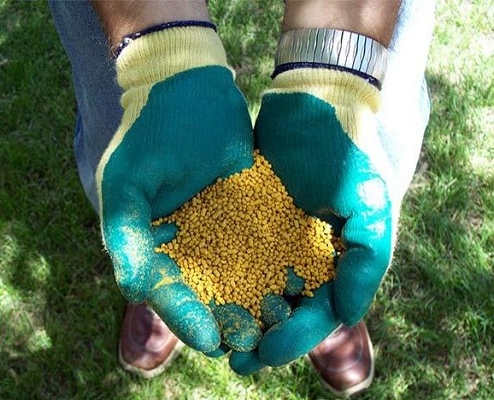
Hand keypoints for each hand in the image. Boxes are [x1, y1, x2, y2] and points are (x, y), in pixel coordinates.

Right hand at [97, 25, 253, 352]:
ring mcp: (217, 231)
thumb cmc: (150, 133)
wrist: (189, 87)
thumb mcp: (127, 185)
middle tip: (249, 346)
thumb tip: (134, 290)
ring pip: (236, 278)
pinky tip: (295, 288)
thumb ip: (127, 239)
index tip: (210, 338)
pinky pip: (262, 248)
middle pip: (203, 296)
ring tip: (276, 328)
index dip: (184, 318)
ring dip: (254, 305)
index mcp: (149, 245)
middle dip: (225, 322)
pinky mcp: (249, 213)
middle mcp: (183, 245)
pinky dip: (276, 271)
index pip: (165, 293)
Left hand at [231, 68, 396, 371]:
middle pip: (282, 309)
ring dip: (237, 313)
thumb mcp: (369, 204)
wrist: (312, 101)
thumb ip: (368, 259)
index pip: (317, 313)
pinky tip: (199, 289)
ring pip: (254, 286)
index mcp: (337, 260)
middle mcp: (305, 255)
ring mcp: (275, 236)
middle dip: (260, 336)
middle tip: (233, 359)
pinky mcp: (248, 215)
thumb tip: (347, 314)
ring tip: (212, 333)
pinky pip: (232, 250)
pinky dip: (220, 273)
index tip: (264, 353)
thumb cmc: (346, 151)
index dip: (294, 339)